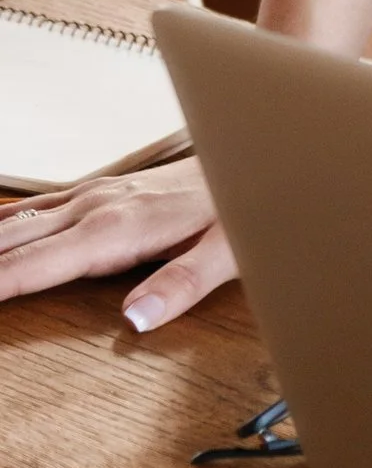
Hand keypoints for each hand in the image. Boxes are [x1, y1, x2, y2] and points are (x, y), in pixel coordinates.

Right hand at [0, 159, 235, 330]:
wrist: (251, 146)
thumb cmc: (240, 207)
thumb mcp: (226, 254)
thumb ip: (179, 288)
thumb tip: (132, 321)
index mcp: (113, 231)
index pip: (31, 268)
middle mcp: (91, 209)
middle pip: (6, 243)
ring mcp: (90, 197)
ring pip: (12, 222)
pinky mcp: (95, 192)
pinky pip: (32, 209)